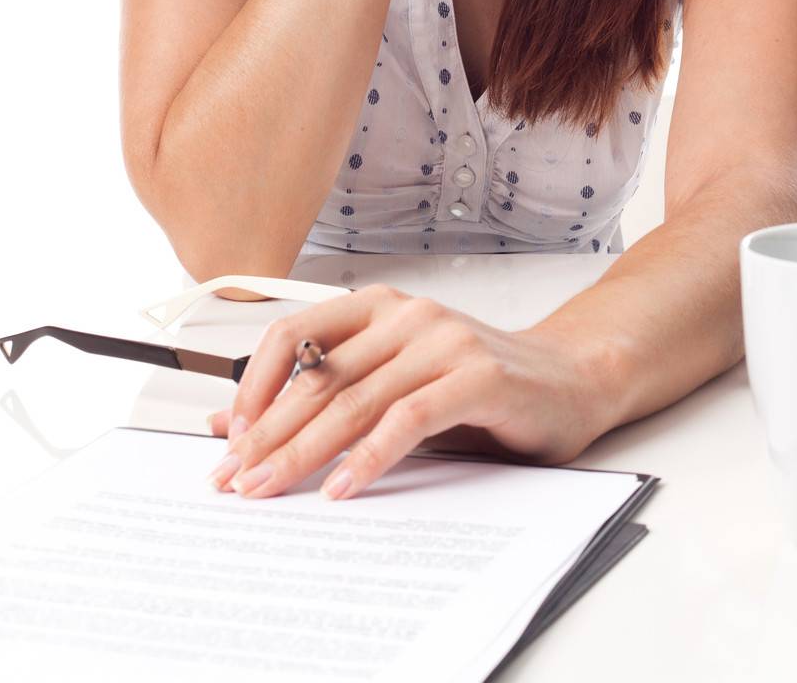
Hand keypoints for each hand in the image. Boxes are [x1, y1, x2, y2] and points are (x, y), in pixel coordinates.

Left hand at [205, 283, 606, 500]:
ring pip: (356, 399)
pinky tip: (343, 487)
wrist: (568, 379)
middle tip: (234, 479)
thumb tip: (234, 421)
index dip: (254, 385)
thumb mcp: (391, 383)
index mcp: (380, 307)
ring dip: (305, 451)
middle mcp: (408, 314)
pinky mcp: (478, 376)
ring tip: (273, 488)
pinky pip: (409, 418)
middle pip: (319, 376)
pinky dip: (370, 456)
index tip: (228, 437)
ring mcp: (444, 341)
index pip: (294, 334)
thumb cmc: (477, 384)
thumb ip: (324, 395)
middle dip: (269, 433)